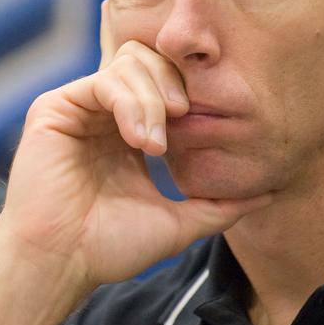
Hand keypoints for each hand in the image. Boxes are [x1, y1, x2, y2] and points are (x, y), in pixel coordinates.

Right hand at [0, 1, 264, 289]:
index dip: (189, 92)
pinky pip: (102, 82)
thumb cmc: (109, 248)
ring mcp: (78, 109)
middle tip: (187, 116)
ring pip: (128, 64)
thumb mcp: (177, 223)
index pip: (165, 84)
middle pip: (148, 61)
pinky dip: (129, 103)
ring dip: (153, 99)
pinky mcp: (56, 109)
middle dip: (174, 83)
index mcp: (128, 134)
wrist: (63, 263)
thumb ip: (219, 206)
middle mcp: (102, 115)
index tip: (204, 123)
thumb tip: (268, 195)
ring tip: (157, 144)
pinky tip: (139, 139)